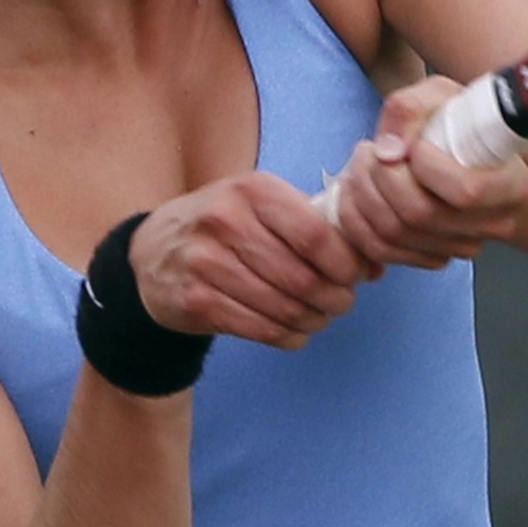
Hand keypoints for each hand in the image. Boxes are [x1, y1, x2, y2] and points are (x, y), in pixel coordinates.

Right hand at [128, 173, 380, 349]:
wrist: (152, 252)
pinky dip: (289, 337)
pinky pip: (261, 329)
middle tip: (341, 303)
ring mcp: (207, 262)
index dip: (346, 263)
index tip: (356, 276)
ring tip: (320, 318)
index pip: (317, 234)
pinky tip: (296, 332)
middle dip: (335, 298)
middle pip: (304, 277)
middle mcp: (227, 221)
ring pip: (285, 307)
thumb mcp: (260, 205)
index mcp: (253, 190)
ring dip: (314, 320)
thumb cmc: (224, 225)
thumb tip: (375, 265)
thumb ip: (315, 227)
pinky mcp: (197, 301)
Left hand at [330, 76, 527, 268]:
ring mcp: (462, 246)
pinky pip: (381, 250)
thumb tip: (388, 151)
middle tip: (369, 150)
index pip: (467, 191)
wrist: (466, 151)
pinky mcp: (432, 257)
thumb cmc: (459, 121)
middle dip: (381, 177)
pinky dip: (356, 220)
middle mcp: (494, 224)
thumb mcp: (441, 95)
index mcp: (512, 185)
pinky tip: (358, 191)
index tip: (416, 145)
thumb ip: (412, 109)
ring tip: (362, 164)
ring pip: (395, 235)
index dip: (428, 167)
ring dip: (362, 195)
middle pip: (421, 215)